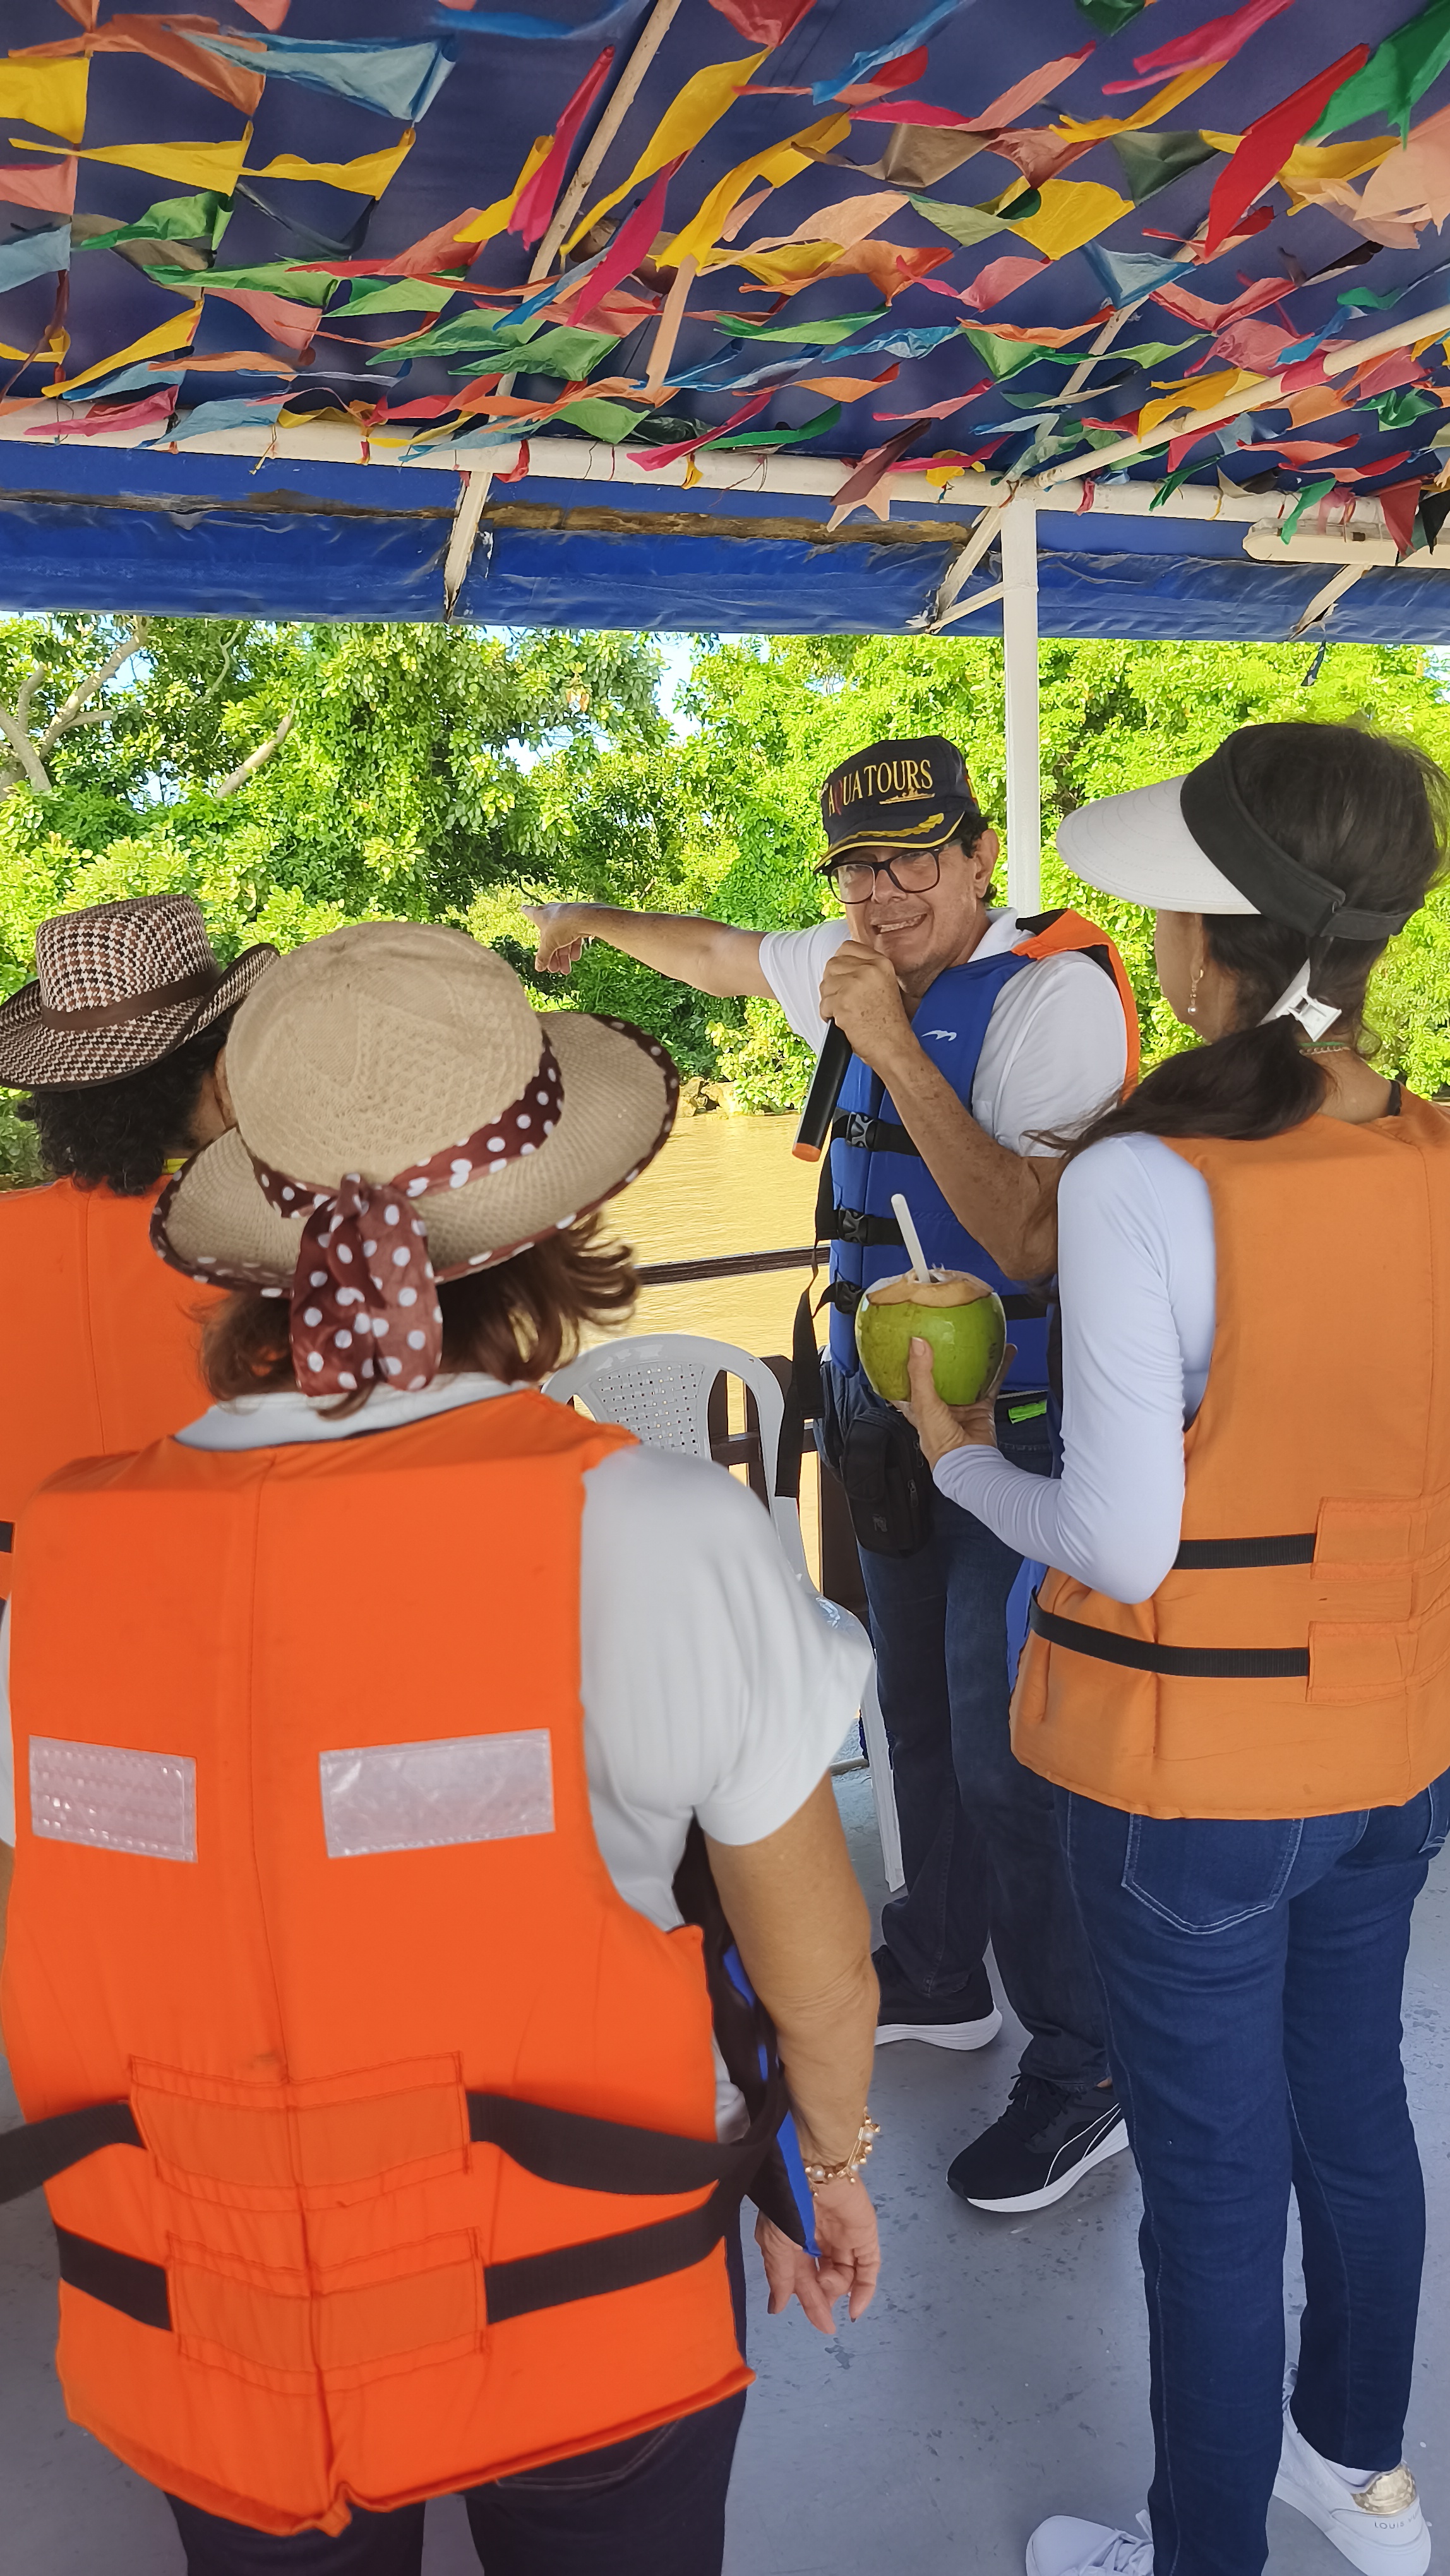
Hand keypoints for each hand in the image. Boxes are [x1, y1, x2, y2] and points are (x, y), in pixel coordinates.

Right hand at [523, 901, 592, 975]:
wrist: (585, 918)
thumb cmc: (561, 926)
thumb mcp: (548, 945)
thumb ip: (543, 956)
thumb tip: (538, 968)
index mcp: (540, 915)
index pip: (529, 912)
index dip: (525, 911)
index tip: (522, 907)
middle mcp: (552, 914)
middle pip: (548, 936)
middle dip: (551, 955)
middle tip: (553, 969)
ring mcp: (566, 917)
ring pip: (562, 939)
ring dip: (563, 956)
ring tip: (565, 970)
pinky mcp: (578, 921)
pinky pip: (573, 937)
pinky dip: (573, 948)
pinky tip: (574, 959)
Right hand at [755, 2175, 879, 2331]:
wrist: (814, 2168)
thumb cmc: (789, 2203)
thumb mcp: (775, 2244)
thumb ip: (781, 2277)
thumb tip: (776, 2308)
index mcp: (795, 2241)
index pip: (802, 2279)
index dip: (809, 2303)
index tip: (818, 2326)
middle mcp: (820, 2240)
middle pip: (825, 2280)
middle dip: (822, 2298)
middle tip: (824, 2315)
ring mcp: (844, 2238)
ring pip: (845, 2277)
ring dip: (837, 2289)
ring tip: (829, 2281)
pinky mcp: (865, 2235)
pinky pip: (868, 2268)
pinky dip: (864, 2290)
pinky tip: (856, 2308)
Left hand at [816, 939, 913, 1076]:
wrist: (893, 1047)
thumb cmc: (890, 1024)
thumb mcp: (886, 986)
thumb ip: (867, 971)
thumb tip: (842, 966)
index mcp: (881, 963)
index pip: (847, 947)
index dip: (840, 963)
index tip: (842, 976)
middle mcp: (869, 969)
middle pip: (832, 965)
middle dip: (833, 983)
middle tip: (843, 999)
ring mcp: (854, 984)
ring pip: (825, 985)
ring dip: (830, 1001)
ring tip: (846, 1012)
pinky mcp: (842, 1001)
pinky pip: (824, 1004)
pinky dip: (829, 1015)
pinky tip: (843, 1021)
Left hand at [897, 1334, 1014, 1469]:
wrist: (968, 1461)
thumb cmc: (940, 1442)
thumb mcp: (924, 1403)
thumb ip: (920, 1373)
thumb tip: (917, 1344)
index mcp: (918, 1405)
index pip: (906, 1382)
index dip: (904, 1363)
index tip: (905, 1342)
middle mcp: (939, 1404)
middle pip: (938, 1375)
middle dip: (941, 1357)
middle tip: (942, 1334)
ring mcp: (961, 1404)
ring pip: (967, 1376)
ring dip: (972, 1359)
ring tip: (974, 1338)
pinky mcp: (980, 1406)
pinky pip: (990, 1383)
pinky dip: (998, 1368)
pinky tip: (1004, 1353)